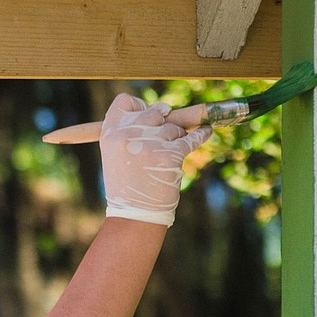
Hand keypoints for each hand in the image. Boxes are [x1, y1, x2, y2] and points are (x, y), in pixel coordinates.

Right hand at [99, 94, 211, 226]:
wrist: (134, 215)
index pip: (125, 101)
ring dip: (176, 138)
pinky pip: (192, 137)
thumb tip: (163, 110)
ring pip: (174, 127)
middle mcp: (127, 134)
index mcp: (110, 133)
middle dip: (163, 124)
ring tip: (168, 158)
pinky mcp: (170, 155)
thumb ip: (130, 131)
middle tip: (162, 141)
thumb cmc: (127, 185)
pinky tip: (207, 131)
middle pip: (154, 112)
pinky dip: (202, 135)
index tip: (148, 115)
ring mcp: (150, 143)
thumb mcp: (116, 155)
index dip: (139, 105)